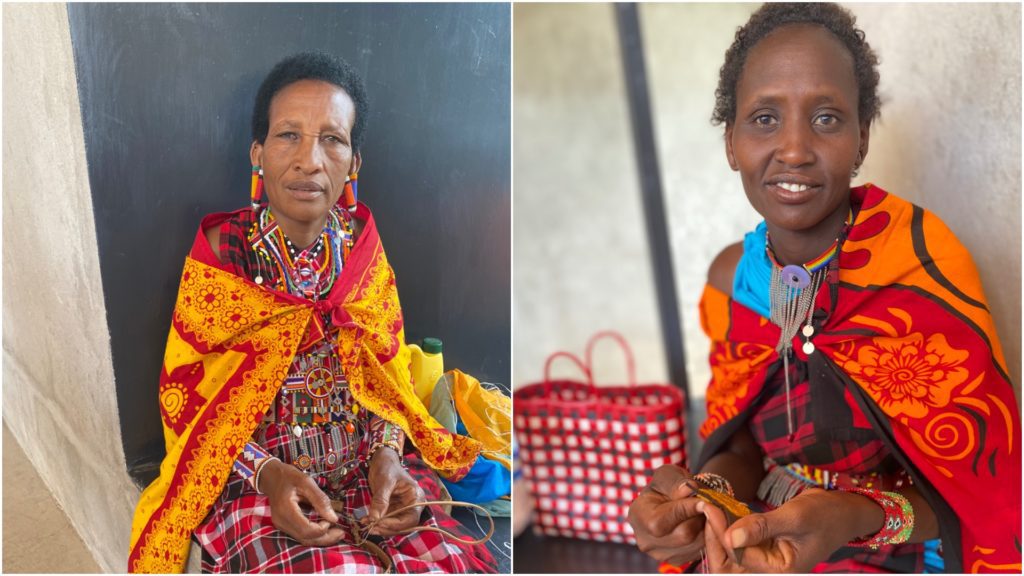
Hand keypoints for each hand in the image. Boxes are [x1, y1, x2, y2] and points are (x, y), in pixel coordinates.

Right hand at [260, 459, 345, 546]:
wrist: (271, 477)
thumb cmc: (289, 477)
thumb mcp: (307, 482)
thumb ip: (320, 500)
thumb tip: (334, 518)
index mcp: (286, 510)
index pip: (306, 529)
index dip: (322, 529)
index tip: (332, 519)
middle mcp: (281, 522)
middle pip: (305, 538)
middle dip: (325, 538)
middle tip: (342, 533)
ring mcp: (281, 525)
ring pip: (303, 540)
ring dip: (321, 539)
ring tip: (337, 534)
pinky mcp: (284, 526)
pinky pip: (300, 535)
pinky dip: (314, 535)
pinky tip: (326, 531)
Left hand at [364, 447, 424, 535]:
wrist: (382, 461)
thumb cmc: (387, 467)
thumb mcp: (384, 481)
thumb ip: (380, 500)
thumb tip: (374, 519)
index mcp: (416, 498)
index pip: (410, 519)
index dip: (396, 525)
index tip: (379, 523)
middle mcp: (411, 506)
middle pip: (403, 526)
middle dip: (387, 528)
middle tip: (371, 527)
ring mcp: (401, 509)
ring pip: (393, 526)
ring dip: (380, 527)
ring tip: (365, 523)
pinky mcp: (391, 510)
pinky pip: (386, 521)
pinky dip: (376, 522)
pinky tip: (365, 520)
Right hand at [627, 464, 705, 565]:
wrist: (670, 501)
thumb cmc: (667, 485)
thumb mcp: (668, 475)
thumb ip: (676, 481)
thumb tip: (687, 489)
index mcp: (638, 516)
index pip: (660, 521)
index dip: (684, 511)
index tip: (703, 501)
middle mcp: (646, 541)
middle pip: (682, 535)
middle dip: (699, 517)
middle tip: (707, 503)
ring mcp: (661, 555)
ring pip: (695, 544)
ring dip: (706, 526)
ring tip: (702, 511)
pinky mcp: (677, 560)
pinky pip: (700, 550)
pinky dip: (706, 536)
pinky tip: (701, 523)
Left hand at [702, 488, 872, 572]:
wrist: (842, 512)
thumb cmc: (825, 515)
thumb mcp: (795, 517)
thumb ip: (763, 527)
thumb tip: (732, 536)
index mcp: (780, 571)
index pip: (738, 557)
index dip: (720, 533)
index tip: (710, 507)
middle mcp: (770, 571)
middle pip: (728, 564)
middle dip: (713, 538)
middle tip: (706, 508)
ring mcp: (765, 561)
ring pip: (730, 553)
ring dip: (718, 532)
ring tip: (711, 506)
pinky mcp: (762, 549)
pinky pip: (738, 543)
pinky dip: (728, 528)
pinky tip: (721, 510)